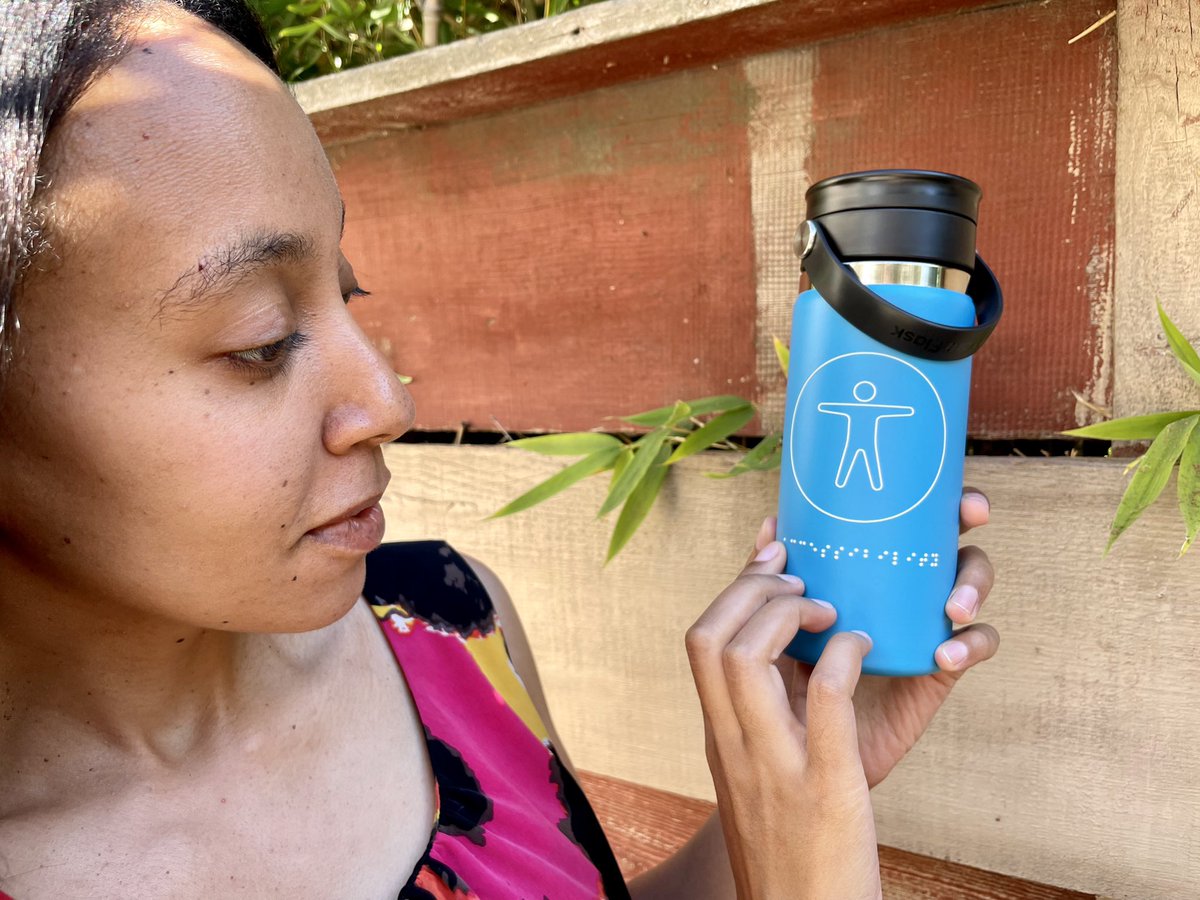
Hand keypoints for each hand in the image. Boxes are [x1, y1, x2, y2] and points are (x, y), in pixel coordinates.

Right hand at [686, 544, 881, 899]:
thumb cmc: (795, 841)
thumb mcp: (765, 771)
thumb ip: (767, 712)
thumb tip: (782, 650)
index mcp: (720, 736)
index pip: (699, 640)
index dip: (734, 585)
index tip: (772, 556)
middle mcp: (733, 744)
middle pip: (708, 637)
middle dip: (753, 588)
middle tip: (801, 580)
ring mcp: (774, 763)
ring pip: (744, 658)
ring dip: (786, 613)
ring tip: (826, 609)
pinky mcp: (825, 784)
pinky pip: (824, 698)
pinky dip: (841, 654)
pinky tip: (862, 647)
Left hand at [768, 490, 998, 786]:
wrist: (804, 754)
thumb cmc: (788, 681)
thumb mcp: (773, 628)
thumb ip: (766, 584)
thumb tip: (771, 526)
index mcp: (864, 563)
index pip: (903, 513)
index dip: (930, 491)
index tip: (946, 487)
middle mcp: (900, 583)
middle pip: (946, 534)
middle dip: (964, 515)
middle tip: (970, 513)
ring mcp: (925, 621)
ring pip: (969, 583)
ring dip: (970, 581)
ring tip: (951, 605)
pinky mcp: (940, 665)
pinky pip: (976, 645)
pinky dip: (969, 643)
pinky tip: (942, 654)